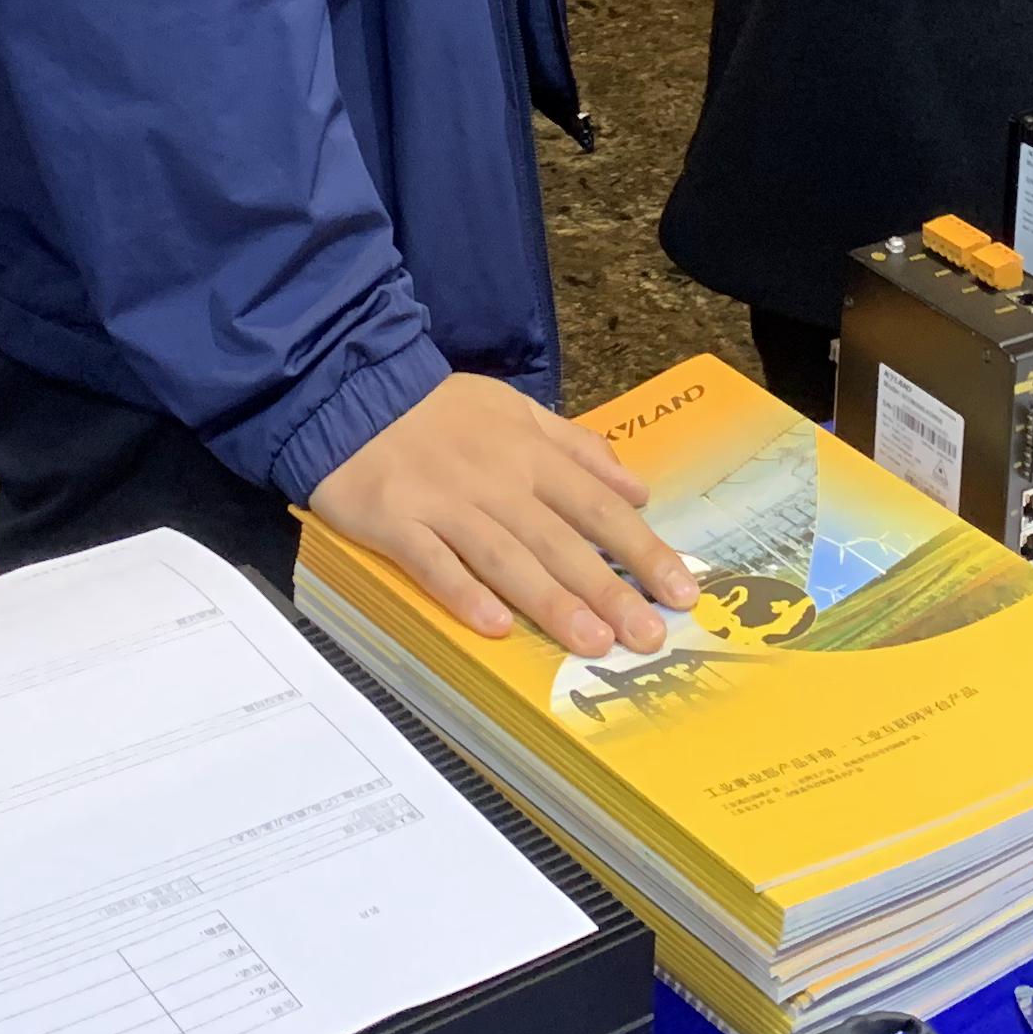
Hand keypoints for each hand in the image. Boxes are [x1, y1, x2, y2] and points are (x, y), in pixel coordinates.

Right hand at [309, 373, 698, 656]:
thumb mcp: (516, 410)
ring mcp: (444, 504)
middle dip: (608, 590)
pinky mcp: (395, 522)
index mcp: (529, 454)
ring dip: (550, 601)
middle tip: (648, 638)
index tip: (681, 592)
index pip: (597, 507)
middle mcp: (496, 481)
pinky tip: (494, 627)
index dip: (641, 550)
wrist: (352, 390)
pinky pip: (433, 563)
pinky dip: (463, 593)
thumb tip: (636, 489)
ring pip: (506, 557)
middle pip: (560, 541)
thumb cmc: (441, 411)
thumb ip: (577, 448)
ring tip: (591, 643)